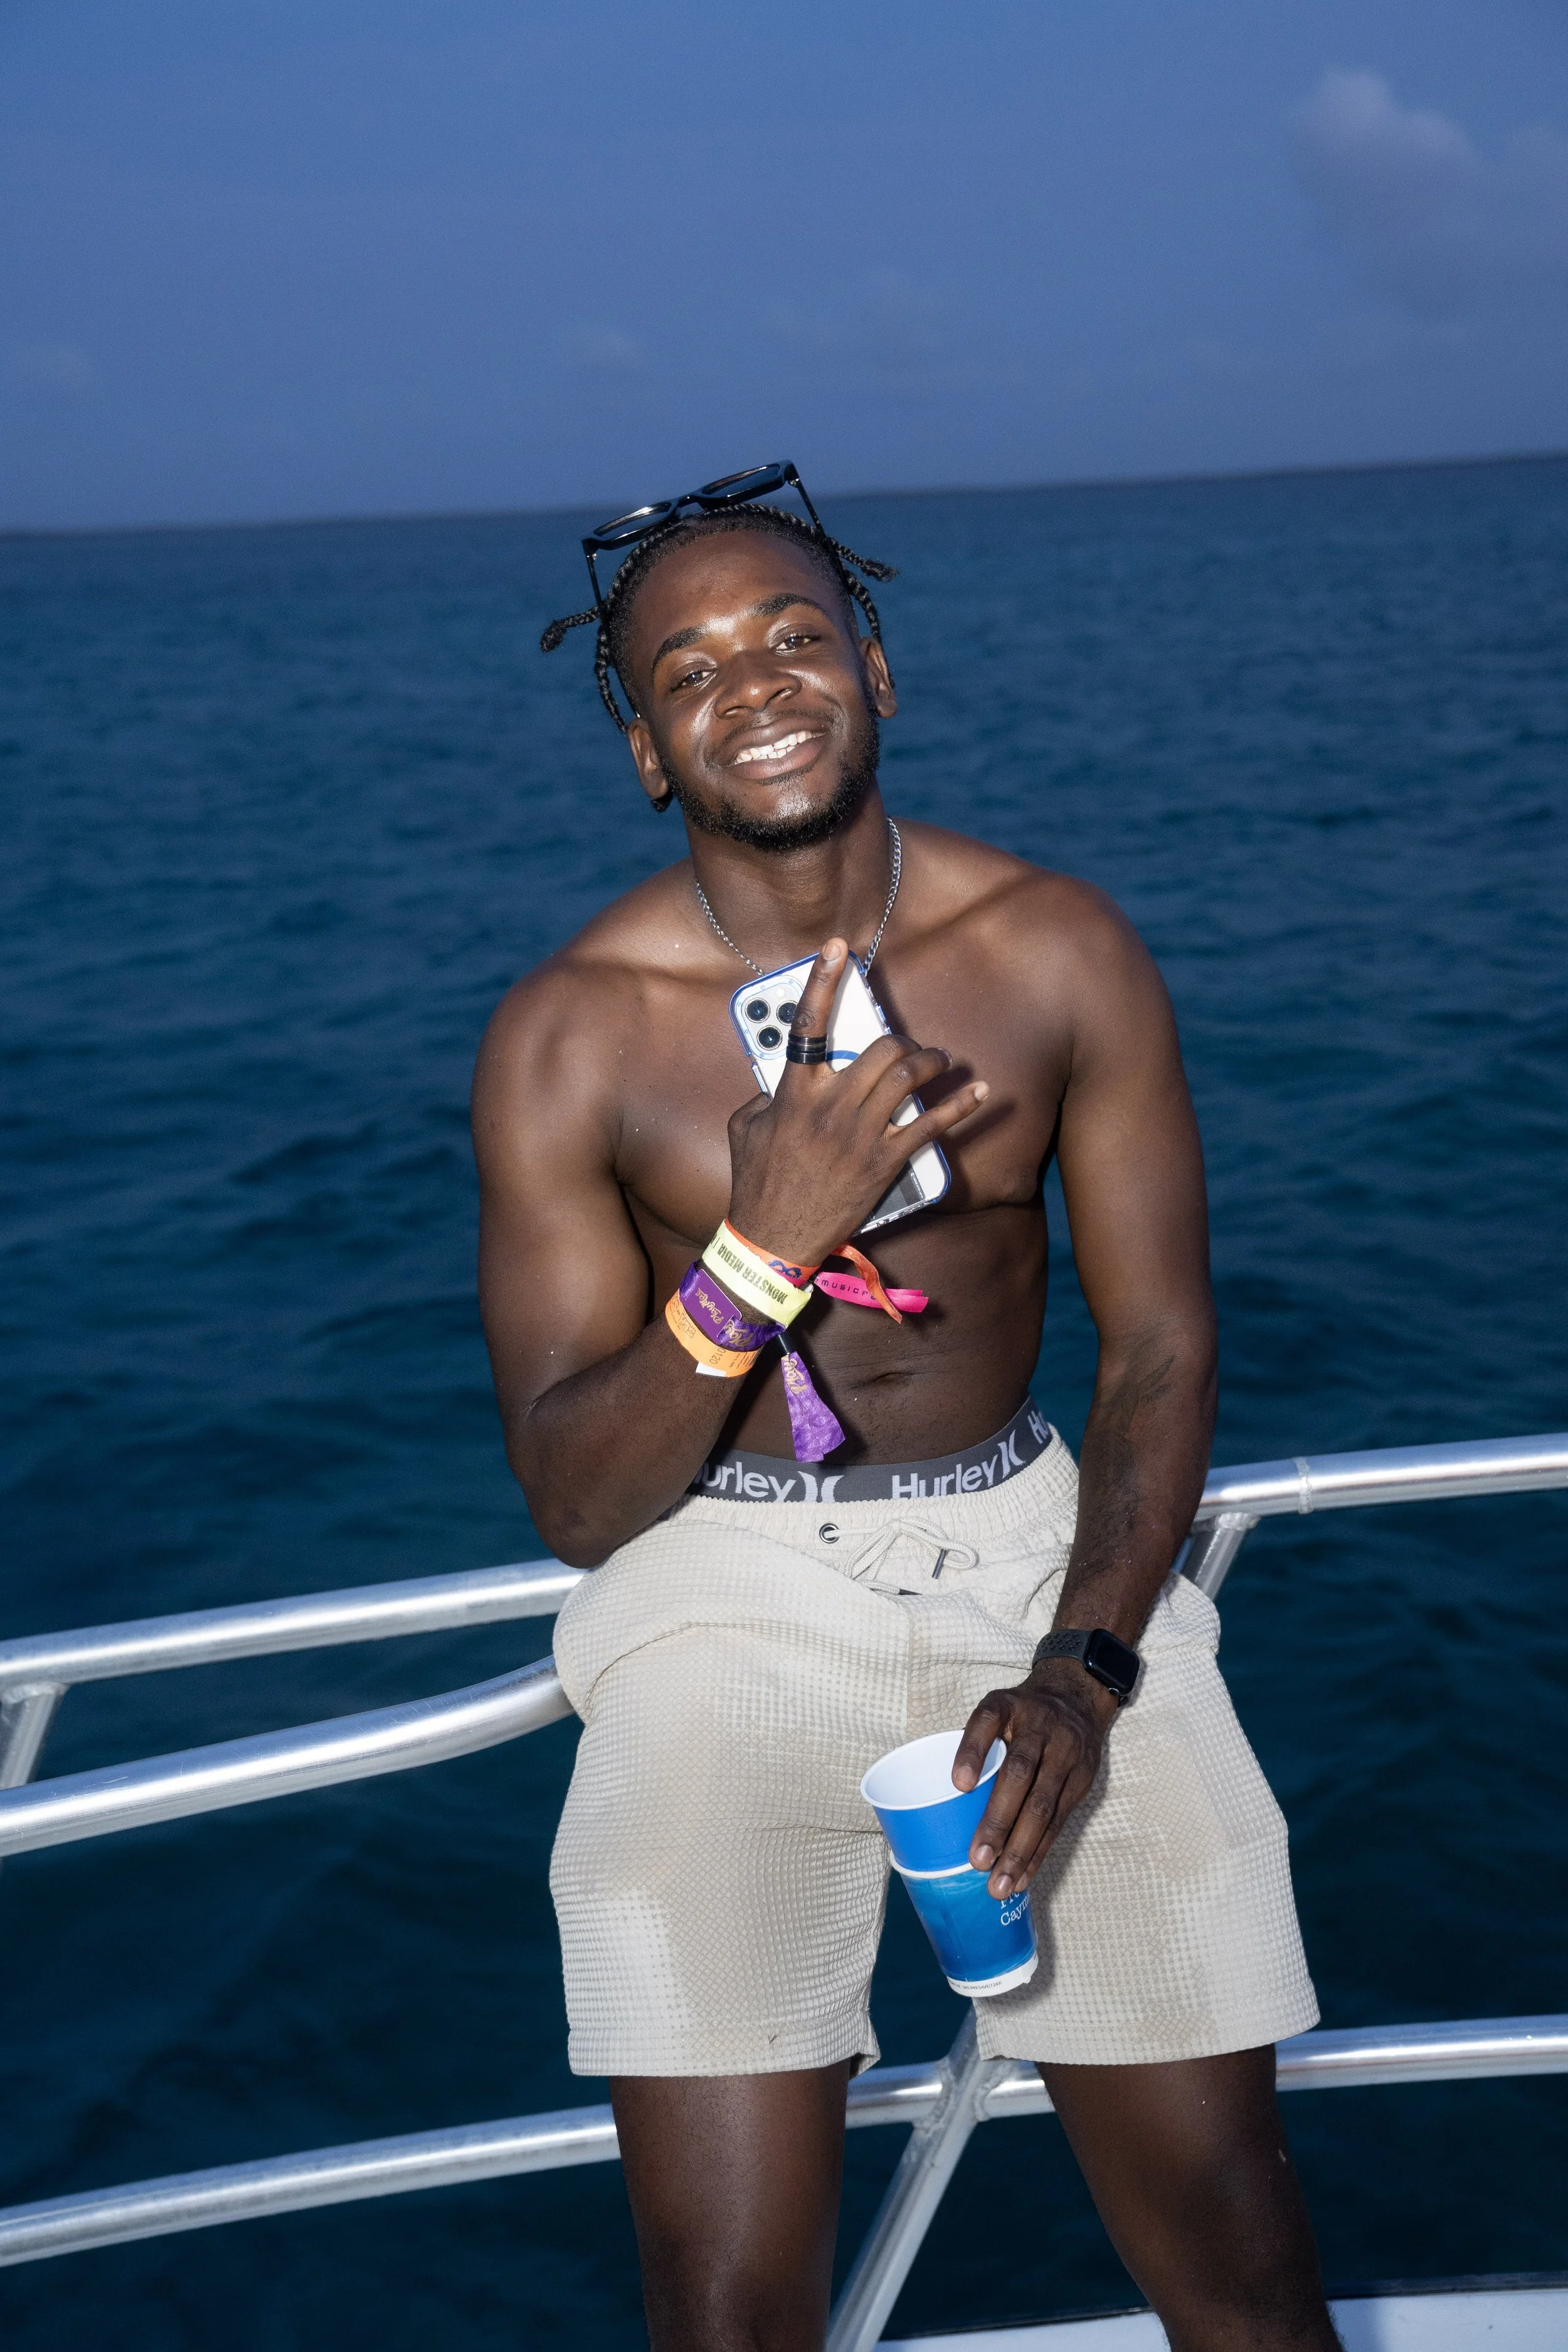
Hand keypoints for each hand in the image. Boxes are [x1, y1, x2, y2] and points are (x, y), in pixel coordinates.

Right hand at [725, 939, 987, 1266]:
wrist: (773, 1241)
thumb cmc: (756, 1184)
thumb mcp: (745, 1129)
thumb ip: (764, 1095)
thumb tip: (782, 1080)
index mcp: (793, 1094)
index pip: (808, 1026)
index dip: (823, 982)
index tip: (839, 949)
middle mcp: (830, 1108)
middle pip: (879, 1049)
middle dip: (900, 1039)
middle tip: (905, 1046)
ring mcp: (860, 1135)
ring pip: (907, 1077)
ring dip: (930, 1060)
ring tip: (939, 1060)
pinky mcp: (885, 1163)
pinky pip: (931, 1126)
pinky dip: (960, 1106)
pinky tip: (980, 1092)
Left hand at [953, 1662, 1116, 1898]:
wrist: (1077, 1697)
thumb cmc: (1021, 1714)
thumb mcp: (995, 1709)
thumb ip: (974, 1743)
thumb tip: (943, 1798)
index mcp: (1008, 1707)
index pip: (987, 1721)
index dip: (971, 1751)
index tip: (958, 1785)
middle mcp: (1040, 1727)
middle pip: (1019, 1774)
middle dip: (998, 1821)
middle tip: (978, 1860)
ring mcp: (1065, 1754)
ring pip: (1043, 1806)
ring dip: (1021, 1849)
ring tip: (1000, 1884)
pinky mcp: (1082, 1779)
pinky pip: (1059, 1820)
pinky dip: (1040, 1851)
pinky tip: (1023, 1876)